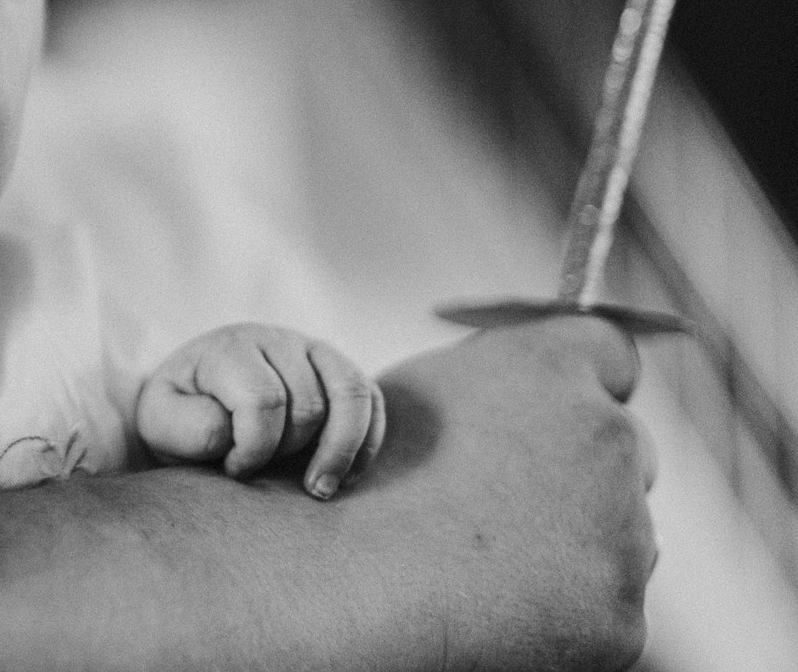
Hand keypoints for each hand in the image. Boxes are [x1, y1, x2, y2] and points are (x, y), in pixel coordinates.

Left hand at [135, 323, 383, 496]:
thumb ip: (189, 429)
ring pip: (351, 395)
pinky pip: (371, 399)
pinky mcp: (335, 369)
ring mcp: (311, 349)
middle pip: (309, 404)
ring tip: (320, 490)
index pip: (263, 400)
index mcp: (228, 349)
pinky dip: (366, 441)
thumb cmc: (180, 415)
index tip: (234, 469)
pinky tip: (345, 475)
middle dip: (290, 451)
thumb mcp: (161, 423)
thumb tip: (234, 432)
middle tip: (265, 476)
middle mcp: (274, 339)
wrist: (193, 398)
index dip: (254, 448)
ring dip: (342, 450)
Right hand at [357, 316, 657, 669]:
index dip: (587, 379)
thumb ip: (503, 374)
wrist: (344, 588)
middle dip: (585, 469)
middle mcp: (607, 438)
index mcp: (551, 371)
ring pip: (623, 532)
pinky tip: (502, 609)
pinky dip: (569, 610)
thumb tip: (545, 385)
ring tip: (489, 562)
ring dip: (579, 542)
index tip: (564, 407)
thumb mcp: (425, 392)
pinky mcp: (623, 618)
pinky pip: (610, 605)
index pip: (610, 353)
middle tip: (511, 502)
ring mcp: (626, 535)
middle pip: (626, 447)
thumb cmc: (368, 486)